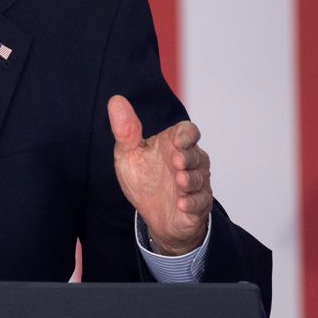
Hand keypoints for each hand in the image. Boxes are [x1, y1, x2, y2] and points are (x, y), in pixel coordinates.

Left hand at [107, 95, 210, 255]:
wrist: (154, 216)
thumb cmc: (144, 180)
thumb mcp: (129, 155)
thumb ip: (125, 130)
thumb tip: (115, 100)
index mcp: (173, 145)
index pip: (188, 131)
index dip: (186, 134)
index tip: (177, 140)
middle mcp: (189, 161)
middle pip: (196, 154)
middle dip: (188, 158)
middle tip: (176, 162)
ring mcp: (197, 182)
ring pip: (200, 178)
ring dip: (190, 180)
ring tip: (180, 182)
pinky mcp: (200, 204)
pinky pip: (201, 201)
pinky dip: (192, 202)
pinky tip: (182, 204)